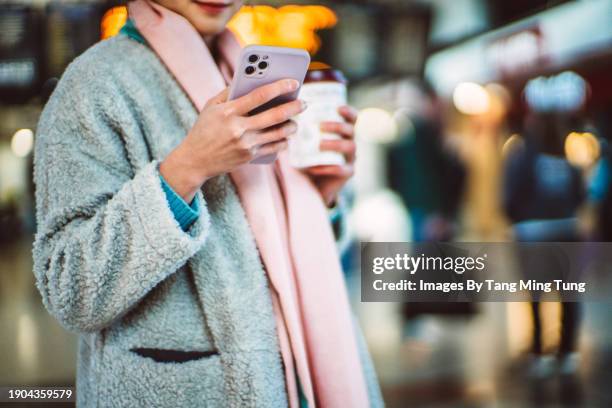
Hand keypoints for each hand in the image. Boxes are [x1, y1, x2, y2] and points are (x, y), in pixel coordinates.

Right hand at [160, 79, 305, 201]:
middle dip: (293, 107)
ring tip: (295, 121)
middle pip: (274, 116)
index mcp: (228, 112)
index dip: (279, 87)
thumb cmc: (204, 129)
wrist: (195, 160)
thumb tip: (251, 78)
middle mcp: (239, 128)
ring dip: (292, 126)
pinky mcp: (250, 156)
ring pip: (278, 133)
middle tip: (304, 102)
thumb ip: (230, 92)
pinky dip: (283, 141)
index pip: (259, 95)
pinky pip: (273, 147)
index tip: (294, 82)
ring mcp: (245, 144)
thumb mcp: (211, 106)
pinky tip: (286, 136)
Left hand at [302, 106, 357, 206]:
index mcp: (342, 132)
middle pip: (350, 130)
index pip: (352, 118)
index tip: (338, 107)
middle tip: (320, 126)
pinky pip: (342, 169)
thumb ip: (300, 130)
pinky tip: (314, 167)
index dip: (348, 111)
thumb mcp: (304, 142)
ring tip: (319, 145)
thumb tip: (285, 116)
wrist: (312, 184)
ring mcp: (350, 158)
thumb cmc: (308, 157)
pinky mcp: (347, 173)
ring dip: (335, 143)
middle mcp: (349, 143)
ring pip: (350, 147)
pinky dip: (328, 167)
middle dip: (337, 126)